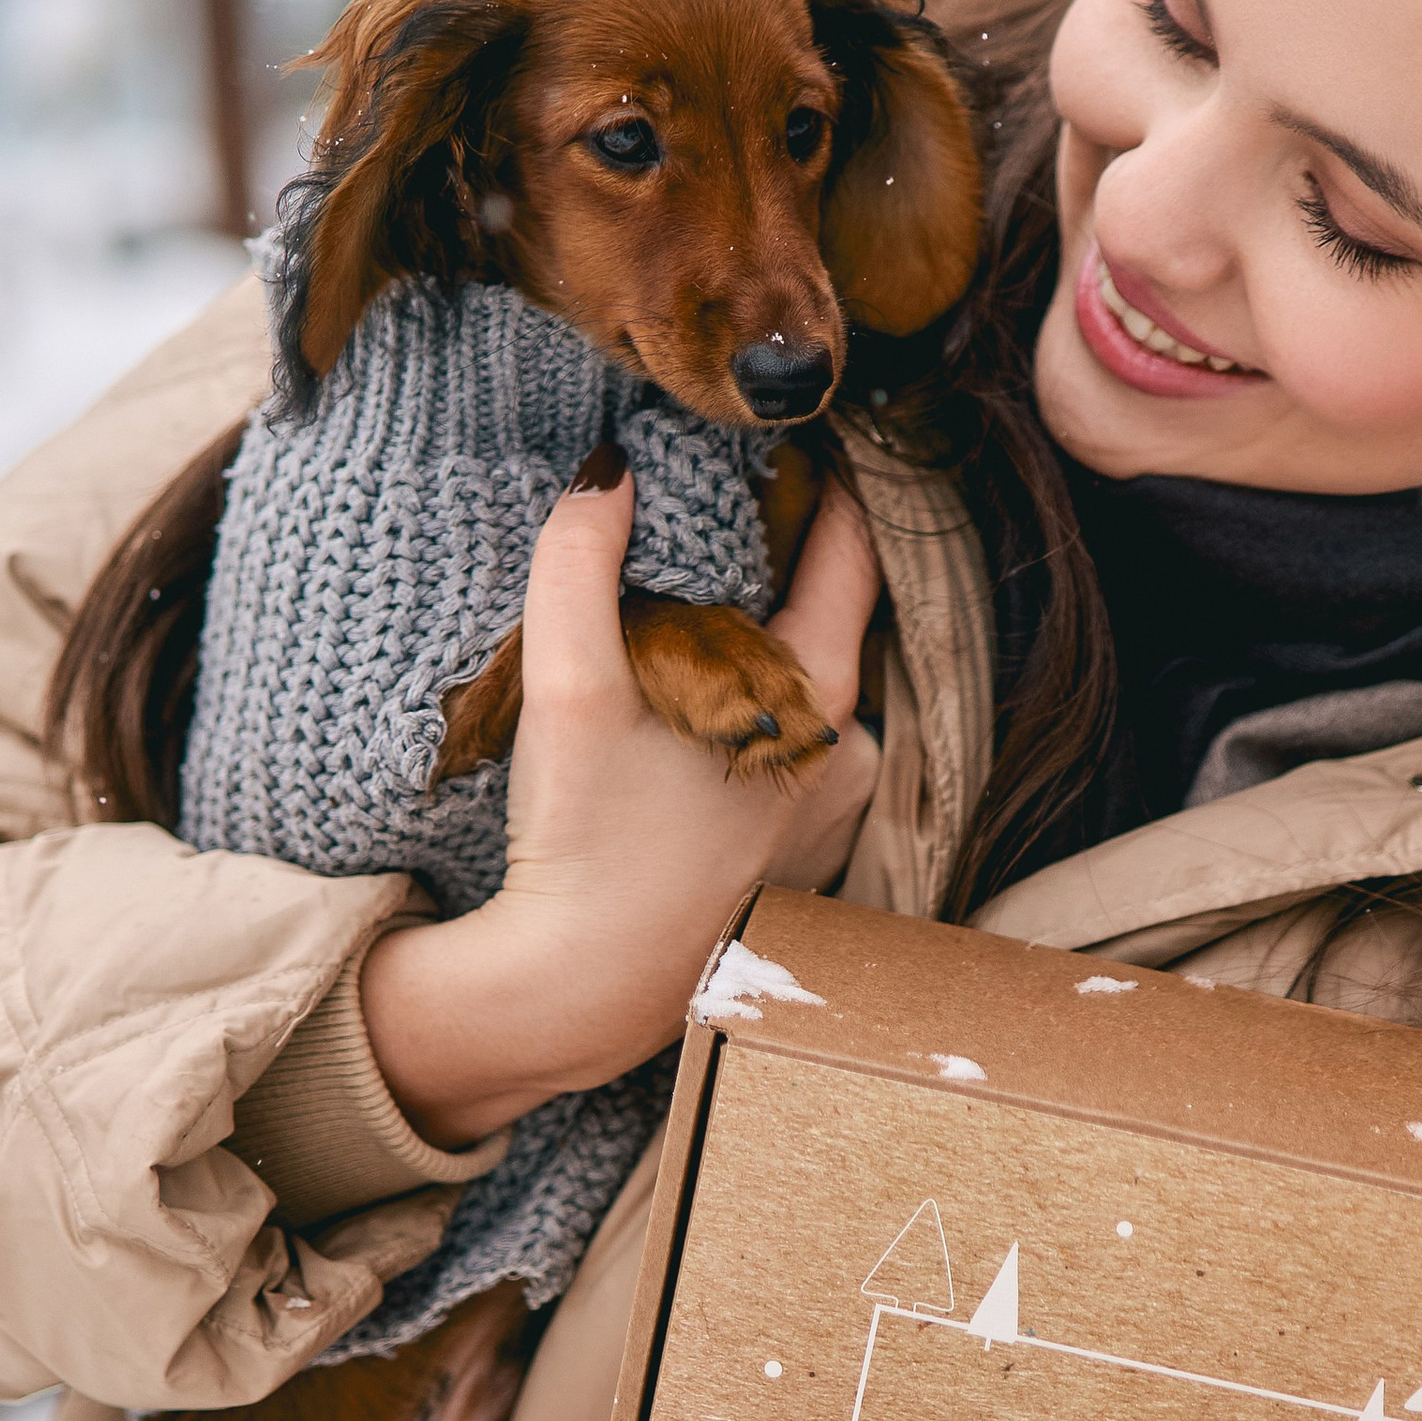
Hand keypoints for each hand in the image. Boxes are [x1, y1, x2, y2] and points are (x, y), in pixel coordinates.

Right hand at [360, 460, 882, 1143]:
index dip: (823, 480)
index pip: (851, 554)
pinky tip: (676, 694)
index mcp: (820, 702)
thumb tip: (608, 472)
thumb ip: (579, 566)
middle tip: (718, 490)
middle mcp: (844, 754)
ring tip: (683, 587)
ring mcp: (821, 810)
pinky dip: (741, 701)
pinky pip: (778, 740)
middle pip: (824, 615)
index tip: (792, 427)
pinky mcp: (783, 852)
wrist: (576, 992)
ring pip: (798, 682)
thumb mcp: (570, 687)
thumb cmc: (587, 845)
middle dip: (775, 555)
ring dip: (751, 635)